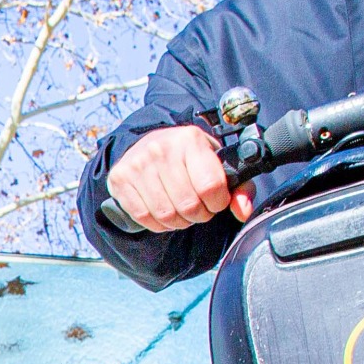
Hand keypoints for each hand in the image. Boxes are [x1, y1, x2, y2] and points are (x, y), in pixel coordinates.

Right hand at [106, 123, 251, 233]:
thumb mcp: (217, 164)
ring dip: (179, 222)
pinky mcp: (121, 179)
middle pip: (189, 205)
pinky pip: (144, 218)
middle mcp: (161, 148)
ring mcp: (138, 164)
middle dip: (199, 215)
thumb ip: (240, 187)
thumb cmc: (188, 158)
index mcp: (190, 140)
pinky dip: (158, 224)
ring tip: (181, 210)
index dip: (218, 203)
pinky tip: (163, 212)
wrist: (148, 144)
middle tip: (198, 208)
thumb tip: (243, 211)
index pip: (211, 186)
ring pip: (167, 215)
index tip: (215, 200)